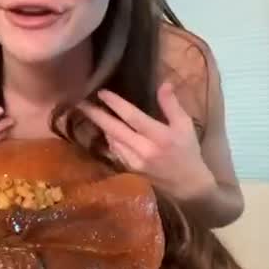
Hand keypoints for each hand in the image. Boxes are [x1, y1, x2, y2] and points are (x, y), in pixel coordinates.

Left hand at [78, 82, 214, 202]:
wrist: (186, 184)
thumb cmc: (187, 151)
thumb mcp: (185, 125)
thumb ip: (172, 105)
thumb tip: (164, 84)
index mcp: (159, 136)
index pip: (133, 117)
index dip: (115, 104)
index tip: (101, 92)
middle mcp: (144, 149)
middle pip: (114, 130)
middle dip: (96, 115)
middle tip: (81, 102)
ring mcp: (134, 161)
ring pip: (111, 140)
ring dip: (100, 126)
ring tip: (90, 111)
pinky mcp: (130, 169)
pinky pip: (114, 150)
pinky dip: (109, 138)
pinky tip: (106, 129)